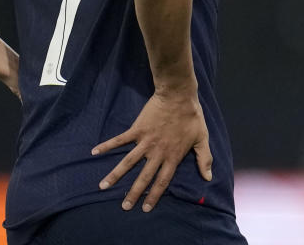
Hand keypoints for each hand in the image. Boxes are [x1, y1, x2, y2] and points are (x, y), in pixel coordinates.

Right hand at [91, 91, 212, 211]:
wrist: (178, 96)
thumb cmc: (192, 117)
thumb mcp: (202, 138)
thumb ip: (204, 159)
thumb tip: (208, 177)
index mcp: (172, 156)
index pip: (162, 181)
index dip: (154, 195)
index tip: (145, 208)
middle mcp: (157, 152)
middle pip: (143, 177)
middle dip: (133, 193)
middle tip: (124, 206)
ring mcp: (145, 141)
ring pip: (128, 162)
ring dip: (115, 175)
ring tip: (103, 186)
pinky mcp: (137, 130)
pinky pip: (120, 140)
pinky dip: (107, 146)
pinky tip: (94, 152)